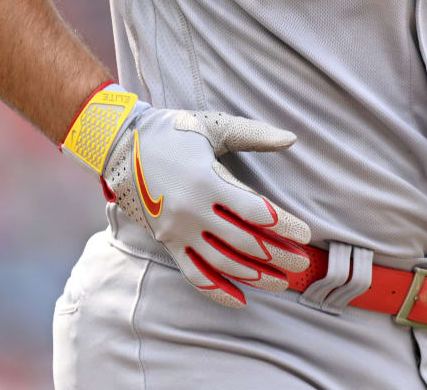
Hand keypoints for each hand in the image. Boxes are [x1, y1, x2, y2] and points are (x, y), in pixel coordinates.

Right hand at [101, 108, 312, 306]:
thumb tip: (292, 138)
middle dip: (277, 255)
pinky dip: (216, 289)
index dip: (285, 226)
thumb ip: (254, 135)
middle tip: (302, 264)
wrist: (120, 146)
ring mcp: (178, 230)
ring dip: (255, 276)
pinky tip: (240, 298)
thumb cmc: (173, 132)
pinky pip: (193, 274)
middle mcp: (193, 211)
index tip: (307, 236)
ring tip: (281, 283)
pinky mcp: (167, 241)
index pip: (256, 211)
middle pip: (244, 242)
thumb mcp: (213, 126)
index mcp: (207, 181)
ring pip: (222, 263)